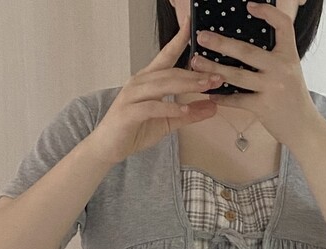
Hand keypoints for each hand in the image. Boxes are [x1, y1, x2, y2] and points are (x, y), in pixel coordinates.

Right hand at [89, 10, 223, 164]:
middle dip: (195, 74)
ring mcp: (132, 96)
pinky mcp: (129, 112)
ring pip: (162, 85)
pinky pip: (152, 107)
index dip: (179, 39)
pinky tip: (183, 111)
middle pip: (171, 72)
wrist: (108, 147)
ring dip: (186, 86)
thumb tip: (213, 107)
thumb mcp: (167, 122)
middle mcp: (139, 82)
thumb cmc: (134, 130)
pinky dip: (169, 108)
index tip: (191, 24)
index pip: (166, 56)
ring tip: (206, 88)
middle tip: (218, 76)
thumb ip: (189, 114)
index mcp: (148, 80)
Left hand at [190, 1, 320, 146]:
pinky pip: (237, 99)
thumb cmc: (293, 98)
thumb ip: (274, 58)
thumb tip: (246, 46)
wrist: (304, 127)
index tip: (250, 6)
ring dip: (212, 68)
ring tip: (195, 62)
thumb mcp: (290, 71)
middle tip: (202, 36)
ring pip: (236, 75)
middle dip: (221, 43)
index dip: (267, 12)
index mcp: (289, 55)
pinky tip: (208, 92)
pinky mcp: (263, 107)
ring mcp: (271, 88)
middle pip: (246, 51)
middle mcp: (281, 69)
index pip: (283, 25)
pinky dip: (221, 96)